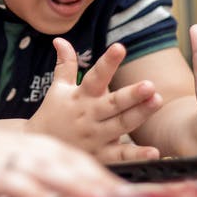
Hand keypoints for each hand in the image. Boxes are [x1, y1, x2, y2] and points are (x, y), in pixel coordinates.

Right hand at [0, 117, 127, 196]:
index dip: (92, 174)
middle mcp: (7, 148)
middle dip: (99, 179)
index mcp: (8, 146)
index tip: (118, 193)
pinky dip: (36, 196)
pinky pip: (12, 183)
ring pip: (48, 168)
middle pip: (65, 160)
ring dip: (80, 186)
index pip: (61, 157)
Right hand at [26, 39, 162, 155]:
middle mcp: (90, 115)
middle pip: (113, 103)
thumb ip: (65, 65)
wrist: (38, 147)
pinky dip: (137, 156)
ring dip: (140, 114)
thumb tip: (59, 39)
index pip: (95, 76)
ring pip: (121, 125)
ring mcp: (96, 136)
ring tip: (158, 101)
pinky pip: (121, 157)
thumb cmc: (52, 114)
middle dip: (131, 94)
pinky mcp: (101, 156)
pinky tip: (154, 152)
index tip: (119, 47)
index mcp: (81, 96)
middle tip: (149, 85)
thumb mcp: (58, 89)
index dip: (107, 62)